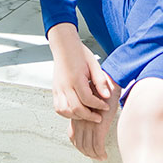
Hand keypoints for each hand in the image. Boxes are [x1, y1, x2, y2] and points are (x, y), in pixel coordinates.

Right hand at [48, 27, 118, 157]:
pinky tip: (76, 110)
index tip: (106, 106)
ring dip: (77, 116)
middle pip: (76, 108)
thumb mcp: (94, 65)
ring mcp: (58, 88)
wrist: (64, 46)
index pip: (87, 99)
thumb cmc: (80, 54)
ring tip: (87, 114)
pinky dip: (67, 113)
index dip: (98, 106)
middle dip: (89, 116)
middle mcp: (65, 85)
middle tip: (98, 117)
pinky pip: (58, 108)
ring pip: (65, 111)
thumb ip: (100, 81)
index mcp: (76, 78)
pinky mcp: (54, 90)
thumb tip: (107, 96)